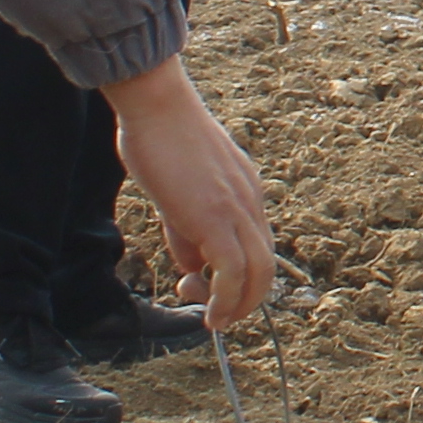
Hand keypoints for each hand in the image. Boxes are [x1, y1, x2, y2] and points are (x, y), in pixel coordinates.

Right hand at [98, 63, 277, 327]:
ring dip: (238, 305)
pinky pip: (232, 270)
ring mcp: (237, 209)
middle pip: (266, 266)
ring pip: (257, 273)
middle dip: (245, 300)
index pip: (255, 245)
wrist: (156, 102)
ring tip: (214, 320)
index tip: (203, 284)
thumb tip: (190, 264)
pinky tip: (211, 315)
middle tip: (217, 314)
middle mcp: (250, 202)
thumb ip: (186, 228)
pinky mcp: (216, 216)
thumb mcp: (177, 190)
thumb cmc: (157, 136)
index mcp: (245, 192)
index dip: (238, 277)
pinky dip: (226, 299)